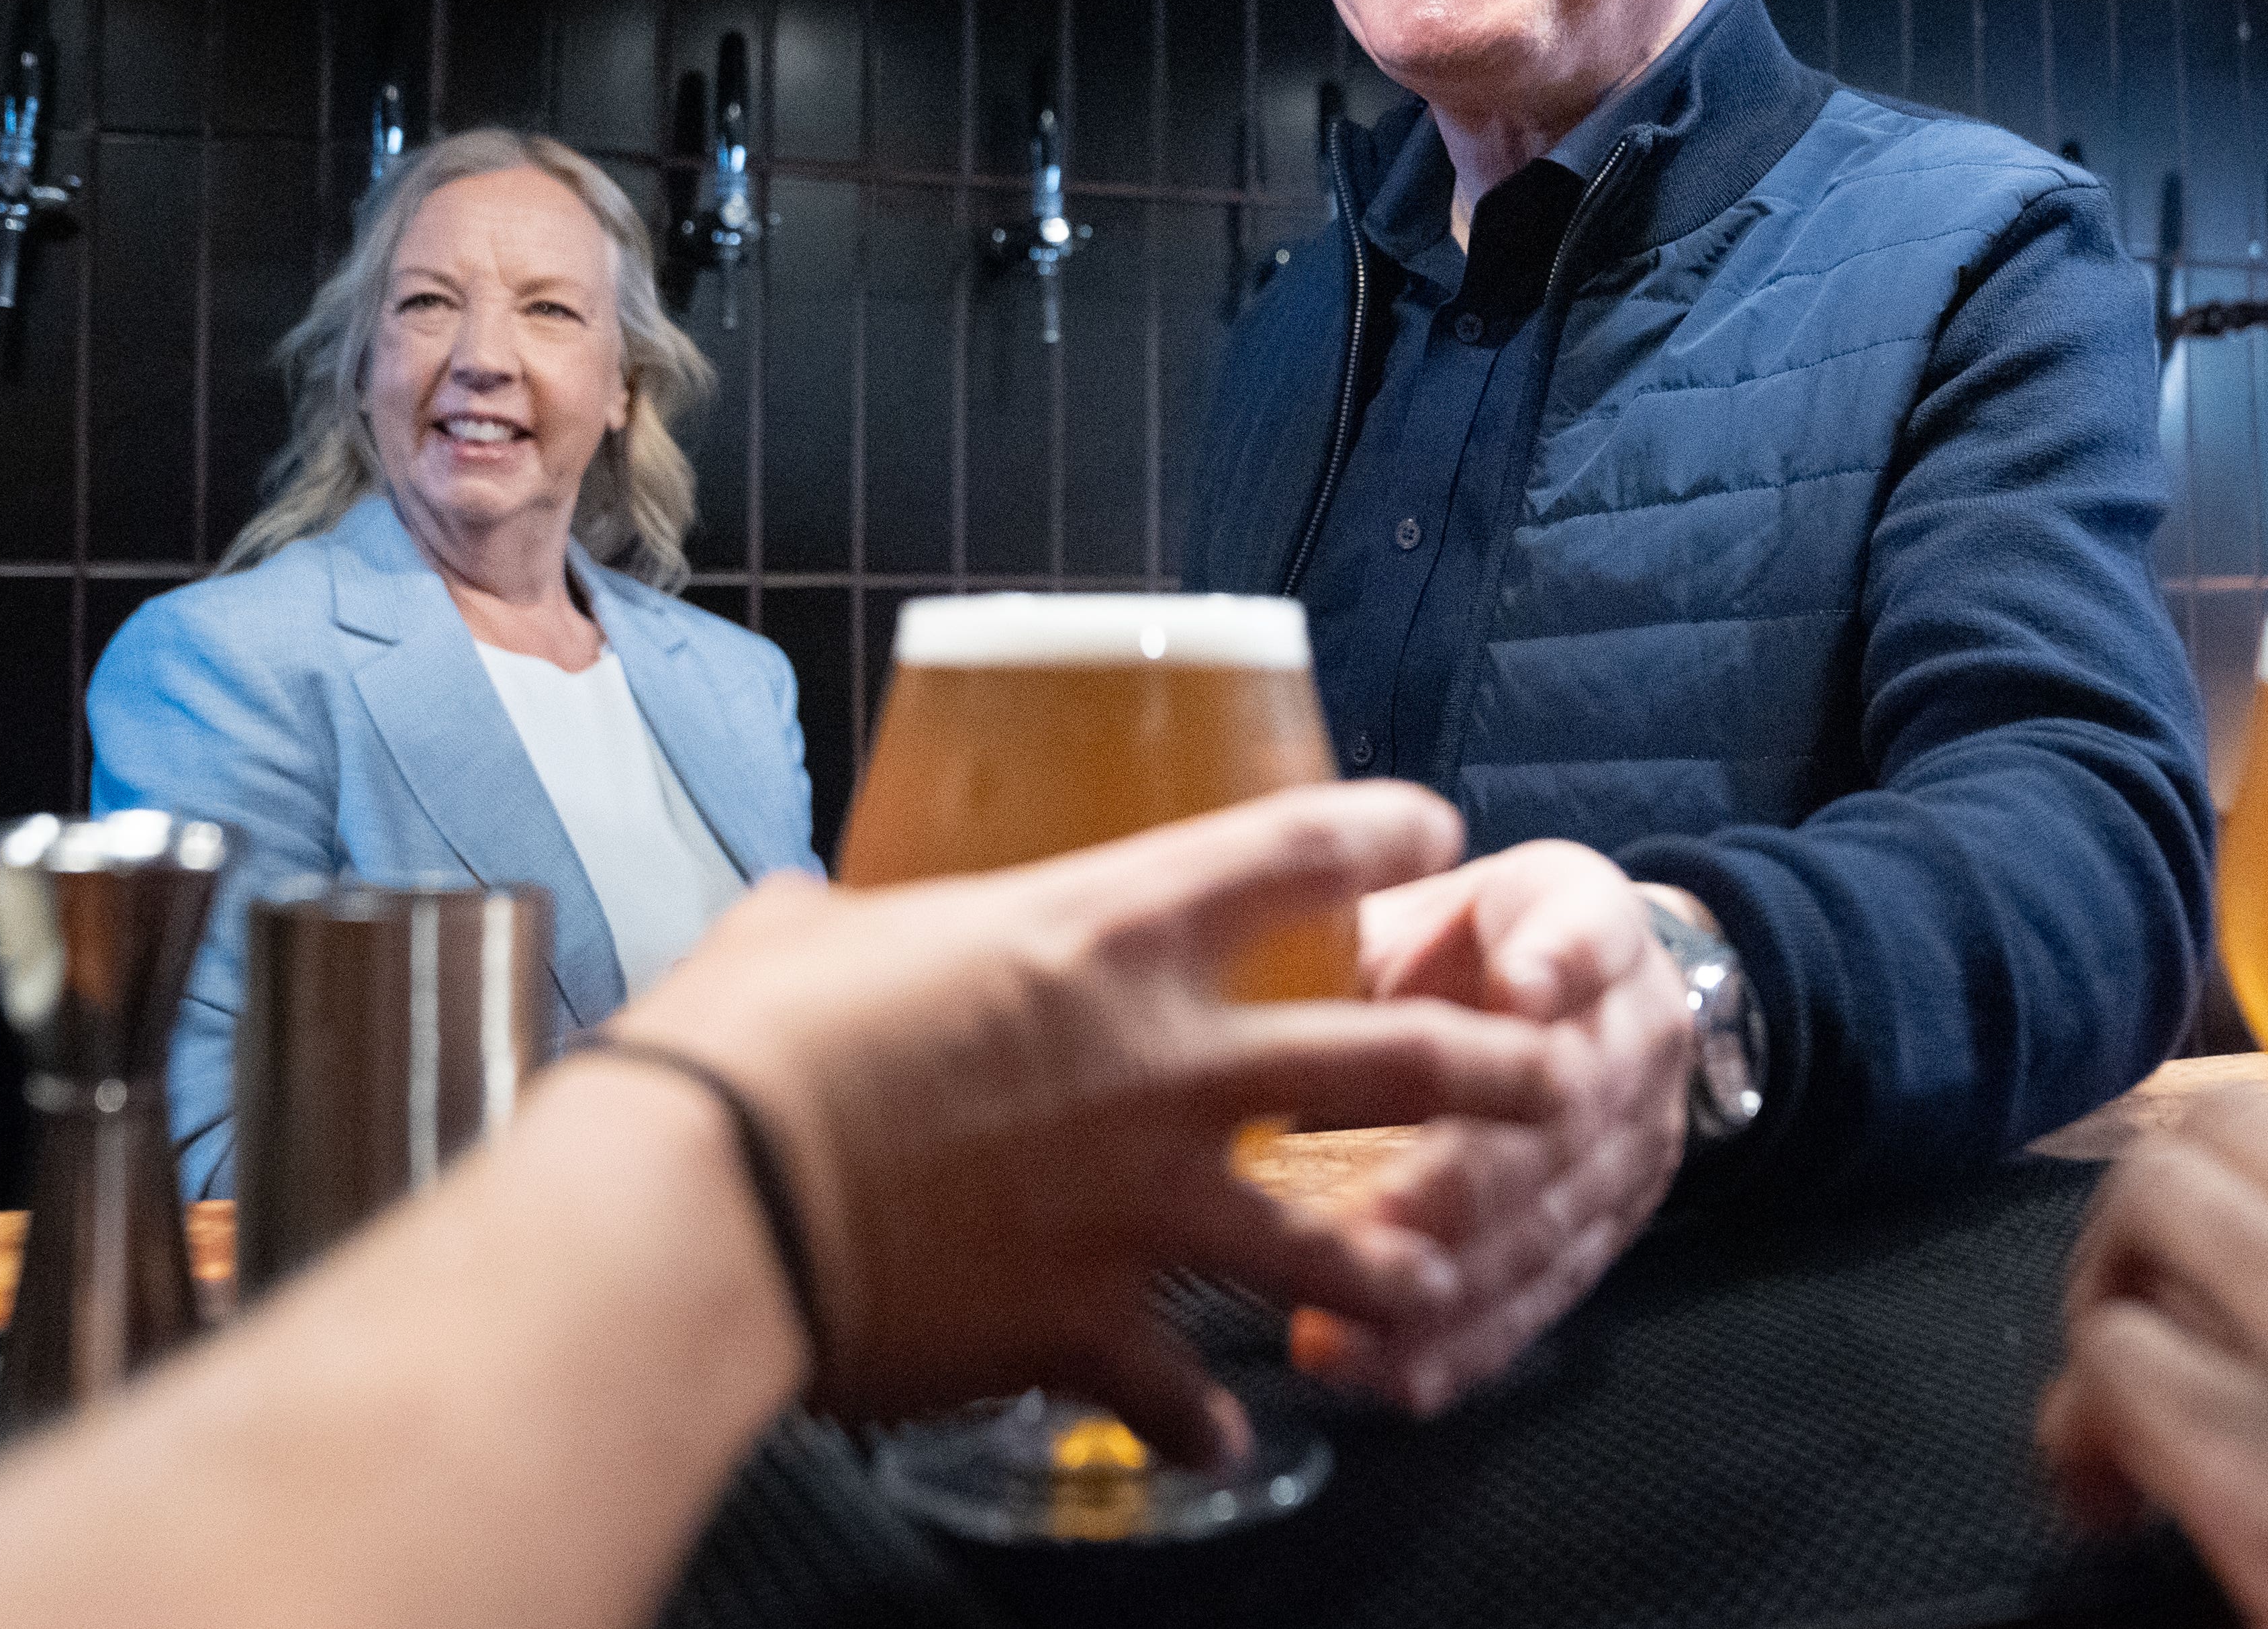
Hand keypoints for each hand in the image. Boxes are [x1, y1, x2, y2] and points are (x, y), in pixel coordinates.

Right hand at [604, 782, 1575, 1465]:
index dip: (1380, 831)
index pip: (1289, 849)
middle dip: (1494, 1070)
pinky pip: (1184, 1390)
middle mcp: (1159, 1063)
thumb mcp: (802, 939)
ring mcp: (1140, 1203)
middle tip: (1558, 1078)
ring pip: (1334, 1246)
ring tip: (1440, 1283)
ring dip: (1400, 1268)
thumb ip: (834, 924)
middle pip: (1386, 1058)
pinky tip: (1223, 1437)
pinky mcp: (1090, 1325)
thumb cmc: (742, 1044)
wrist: (709, 1202)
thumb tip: (800, 917)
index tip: (1435, 833)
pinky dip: (1203, 1421)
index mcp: (1101, 932)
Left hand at [1297, 840, 1693, 1413]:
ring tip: (1343, 1326)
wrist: (1569, 985)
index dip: (1559, 962)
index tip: (1515, 986)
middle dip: (1469, 1174)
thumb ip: (1379, 921)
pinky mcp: (1612, 1228)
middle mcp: (1638, 1034)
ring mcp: (1637, 1140)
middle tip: (1369, 1222)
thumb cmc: (1459, 936)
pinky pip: (1547, 1292)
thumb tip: (1292, 952)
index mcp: (1593, 923)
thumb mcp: (1430, 892)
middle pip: (1569, 1111)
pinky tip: (1395, 1380)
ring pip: (1555, 1220)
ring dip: (1453, 1282)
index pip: (1593, 935)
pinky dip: (1469, 1343)